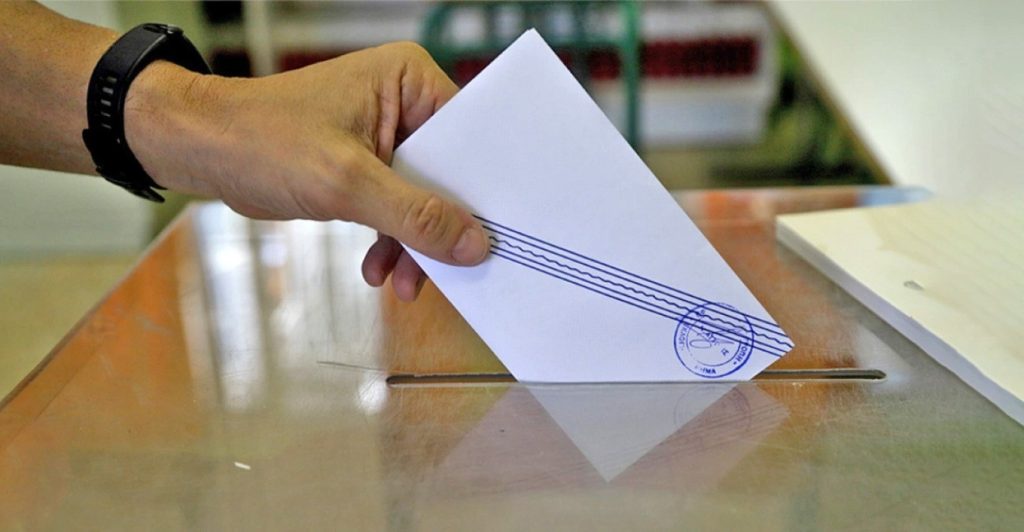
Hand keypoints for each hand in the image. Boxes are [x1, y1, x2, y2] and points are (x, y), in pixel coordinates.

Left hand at [125, 42, 488, 300]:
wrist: (202, 151)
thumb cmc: (262, 141)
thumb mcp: (347, 182)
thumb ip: (414, 215)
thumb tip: (472, 244)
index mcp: (410, 81)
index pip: (469, 138)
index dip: (480, 190)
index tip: (491, 237)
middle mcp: (405, 103)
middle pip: (449, 174)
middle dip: (441, 227)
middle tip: (447, 271)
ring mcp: (387, 136)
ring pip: (424, 199)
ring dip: (414, 244)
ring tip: (402, 280)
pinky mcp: (368, 166)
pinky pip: (398, 209)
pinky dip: (391, 242)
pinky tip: (378, 268)